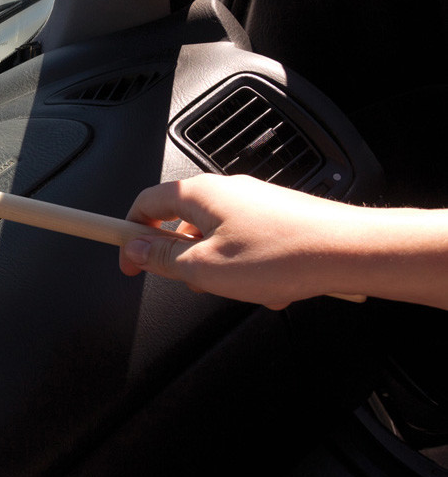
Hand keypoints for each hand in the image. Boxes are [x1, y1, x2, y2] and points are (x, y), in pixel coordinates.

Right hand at [117, 174, 359, 308]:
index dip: (128, 234)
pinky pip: (242, 243)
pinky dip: (244, 266)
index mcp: (199, 194)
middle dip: (179, 258)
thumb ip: (163, 258)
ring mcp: (252, 202)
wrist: (348, 251)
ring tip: (237, 286)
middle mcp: (225, 190)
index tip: (128, 261)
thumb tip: (135, 249)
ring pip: (212, 237)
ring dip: (215, 267)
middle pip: (178, 222)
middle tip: (190, 282)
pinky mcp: (275, 216)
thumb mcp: (204, 267)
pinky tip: (264, 285)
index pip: (144, 203)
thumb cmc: (281, 255)